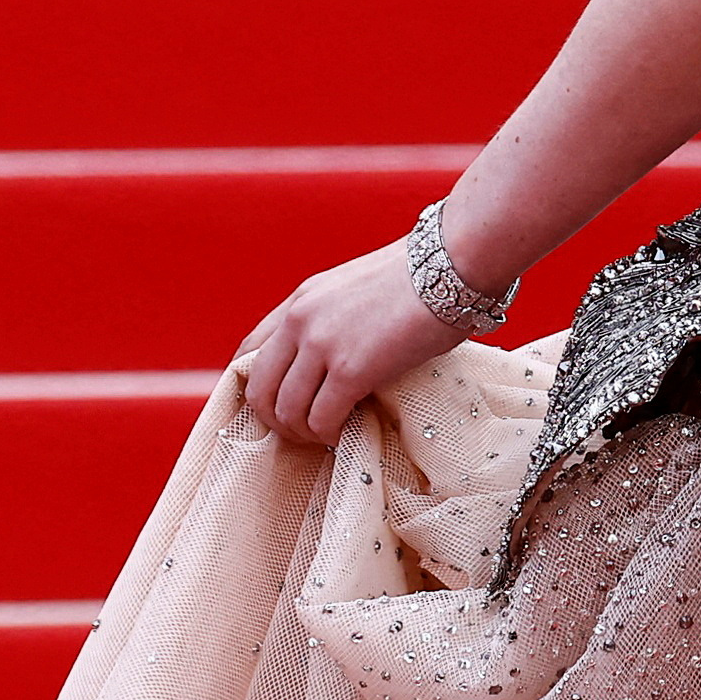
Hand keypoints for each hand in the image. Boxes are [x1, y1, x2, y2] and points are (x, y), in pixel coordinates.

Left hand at [233, 238, 467, 444]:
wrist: (451, 263)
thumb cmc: (420, 277)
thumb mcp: (356, 287)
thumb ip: (334, 316)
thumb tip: (334, 356)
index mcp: (300, 299)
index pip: (249, 349)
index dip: (254, 385)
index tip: (276, 405)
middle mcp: (301, 320)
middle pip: (258, 388)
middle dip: (275, 419)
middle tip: (302, 432)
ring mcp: (322, 345)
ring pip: (286, 411)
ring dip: (303, 433)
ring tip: (327, 435)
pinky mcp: (352, 370)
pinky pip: (322, 419)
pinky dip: (330, 435)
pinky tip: (348, 433)